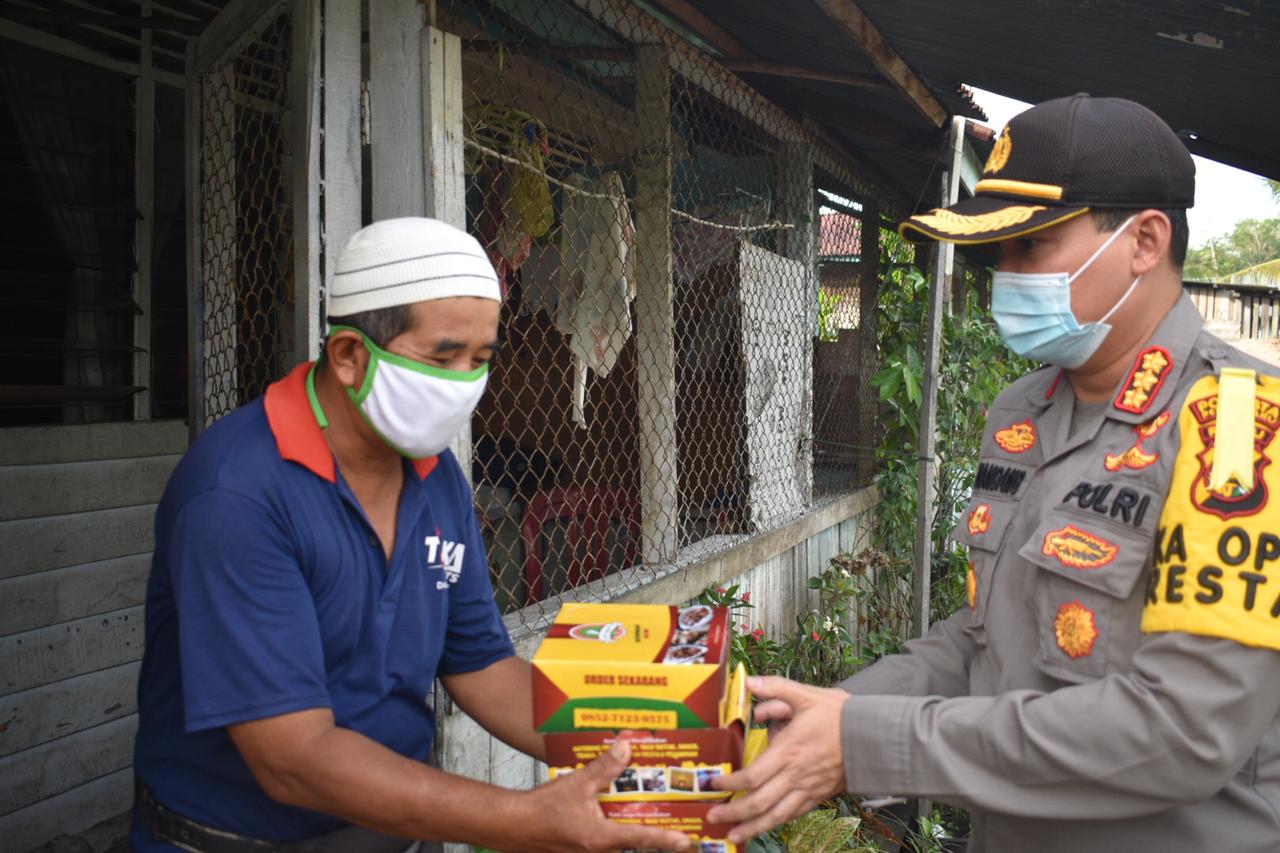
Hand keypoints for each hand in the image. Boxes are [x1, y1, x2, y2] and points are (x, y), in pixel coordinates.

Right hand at [513, 740, 691, 851]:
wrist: (514, 826)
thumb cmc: (542, 810)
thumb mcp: (577, 783)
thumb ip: (604, 767)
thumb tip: (626, 747)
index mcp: (602, 838)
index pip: (642, 839)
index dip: (666, 839)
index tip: (686, 840)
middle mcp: (599, 852)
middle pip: (634, 846)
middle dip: (653, 836)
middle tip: (673, 825)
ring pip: (620, 847)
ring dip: (632, 834)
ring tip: (649, 819)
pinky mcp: (581, 852)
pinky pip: (605, 846)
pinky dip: (615, 835)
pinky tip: (611, 817)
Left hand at [706, 676, 848, 843]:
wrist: (875, 737)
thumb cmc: (842, 716)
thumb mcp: (807, 695)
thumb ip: (776, 688)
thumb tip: (750, 682)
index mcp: (789, 751)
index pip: (753, 776)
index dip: (731, 783)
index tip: (715, 783)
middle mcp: (796, 775)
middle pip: (759, 802)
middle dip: (734, 812)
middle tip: (713, 816)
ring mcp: (808, 788)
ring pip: (776, 816)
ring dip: (752, 827)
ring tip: (734, 835)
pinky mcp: (819, 795)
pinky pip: (794, 814)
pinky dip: (777, 823)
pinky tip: (766, 826)